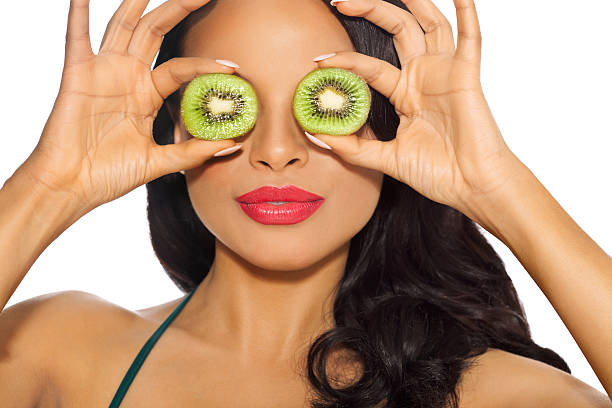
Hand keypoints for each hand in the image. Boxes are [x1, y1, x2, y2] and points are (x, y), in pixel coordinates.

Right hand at [20, 0, 239, 212]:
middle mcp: (127, 76)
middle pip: (155, 32)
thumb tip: (233, 144)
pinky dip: (79, 14)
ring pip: (123, 25)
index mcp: (147, 94)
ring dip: (139, 3)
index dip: (206, 65)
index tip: (234, 67)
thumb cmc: (110, 174)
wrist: (73, 187)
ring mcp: (103, 72)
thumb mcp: (160, 162)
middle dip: (178, 9)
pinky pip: (77, 39)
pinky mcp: (78, 76)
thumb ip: (193, 152)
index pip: (181, 68)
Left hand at [308, 0, 522, 216]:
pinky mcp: (466, 76)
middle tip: (341, 0)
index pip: (369, 66)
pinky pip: (470, 39)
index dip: (344, 61)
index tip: (318, 61)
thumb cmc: (437, 174)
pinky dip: (467, 13)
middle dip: (370, 10)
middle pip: (397, 31)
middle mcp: (423, 77)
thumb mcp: (386, 158)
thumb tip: (316, 135)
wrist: (471, 188)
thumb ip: (353, 147)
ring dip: (413, 2)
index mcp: (405, 94)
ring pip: (429, 24)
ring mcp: (444, 74)